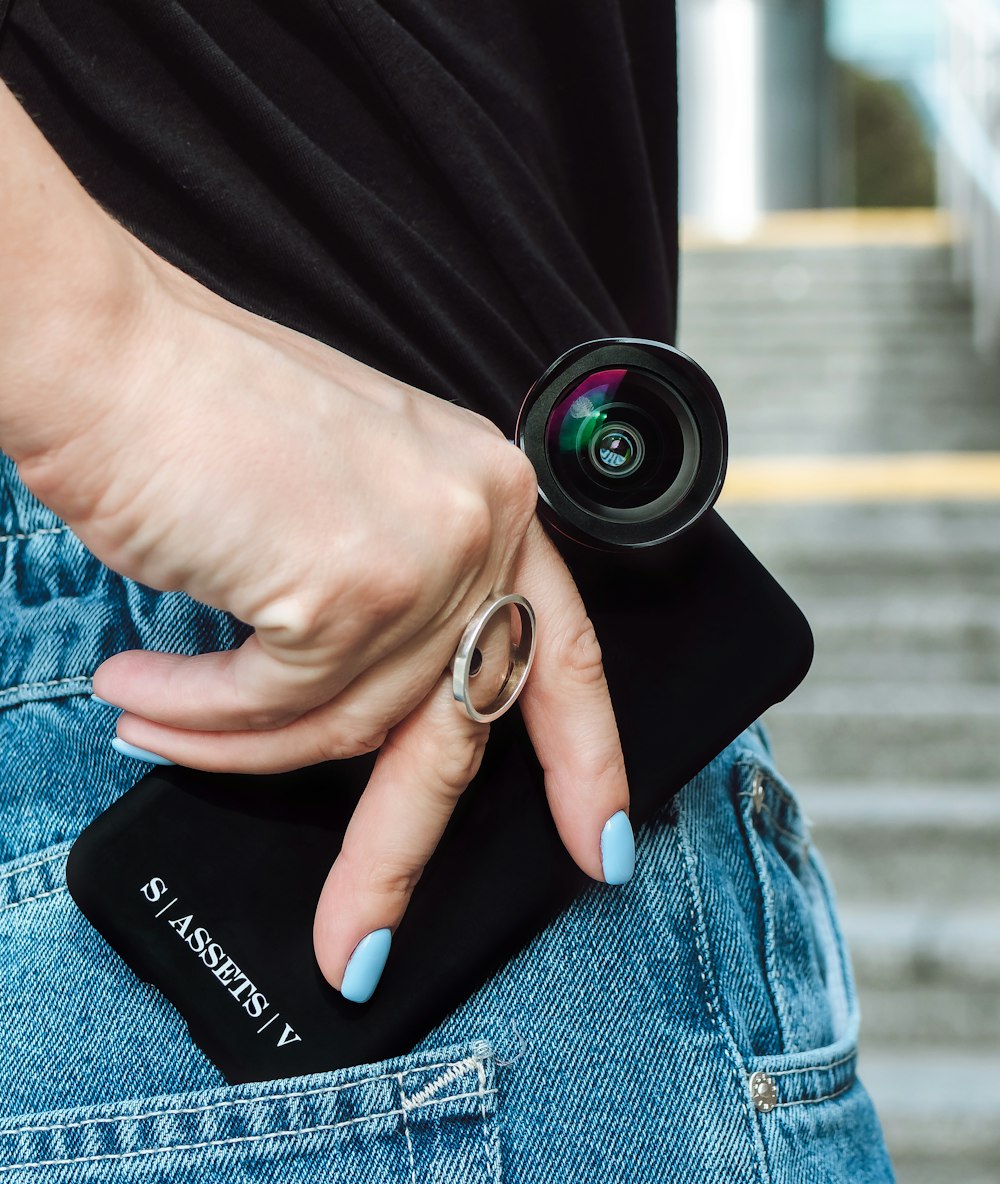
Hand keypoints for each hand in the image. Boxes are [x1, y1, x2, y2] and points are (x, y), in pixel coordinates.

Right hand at [13, 233, 633, 1001]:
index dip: (584, 758)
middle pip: (455, 727)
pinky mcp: (351, 587)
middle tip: (357, 944)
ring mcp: (426, 554)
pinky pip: (273, 709)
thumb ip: (386, 607)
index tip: (595, 841)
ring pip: (341, 726)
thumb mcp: (338, 506)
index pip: (563, 649)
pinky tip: (141, 691)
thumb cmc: (204, 418)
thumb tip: (375, 724)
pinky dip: (199, 715)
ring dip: (236, 745)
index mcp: (488, 496)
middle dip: (393, 854)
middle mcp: (480, 520)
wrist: (109, 352)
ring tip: (159, 720)